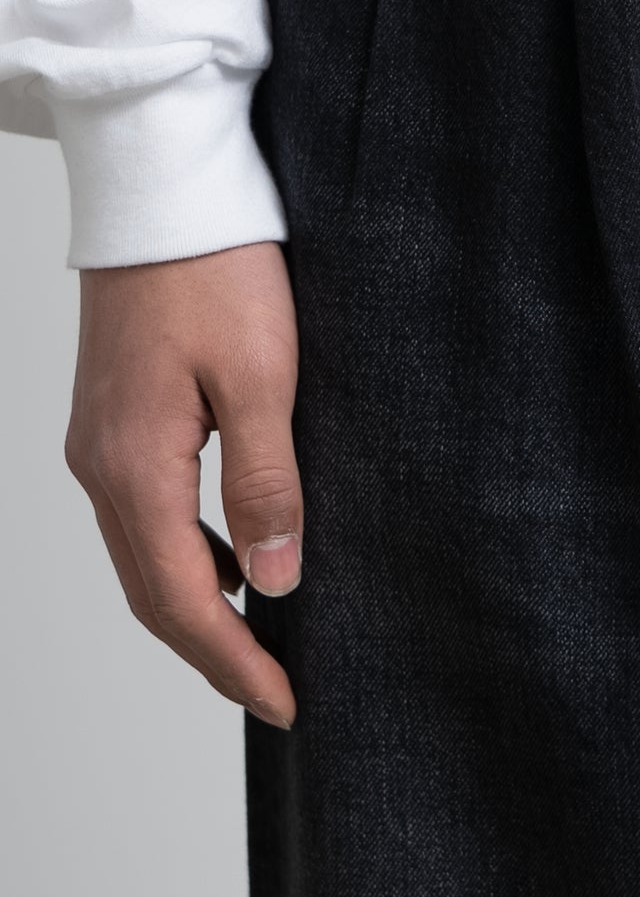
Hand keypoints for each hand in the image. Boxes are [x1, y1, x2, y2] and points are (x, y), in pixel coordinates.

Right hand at [64, 242, 301, 729]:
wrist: (161, 192)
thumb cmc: (218, 272)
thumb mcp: (264, 377)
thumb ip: (266, 483)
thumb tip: (275, 584)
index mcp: (135, 468)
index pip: (182, 600)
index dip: (232, 660)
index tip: (284, 703)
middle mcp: (101, 467)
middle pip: (152, 593)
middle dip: (213, 651)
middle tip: (275, 691)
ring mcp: (98, 442)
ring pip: (143, 556)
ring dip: (196, 606)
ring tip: (260, 638)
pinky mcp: (113, 417)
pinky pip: (143, 513)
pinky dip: (185, 553)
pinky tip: (232, 554)